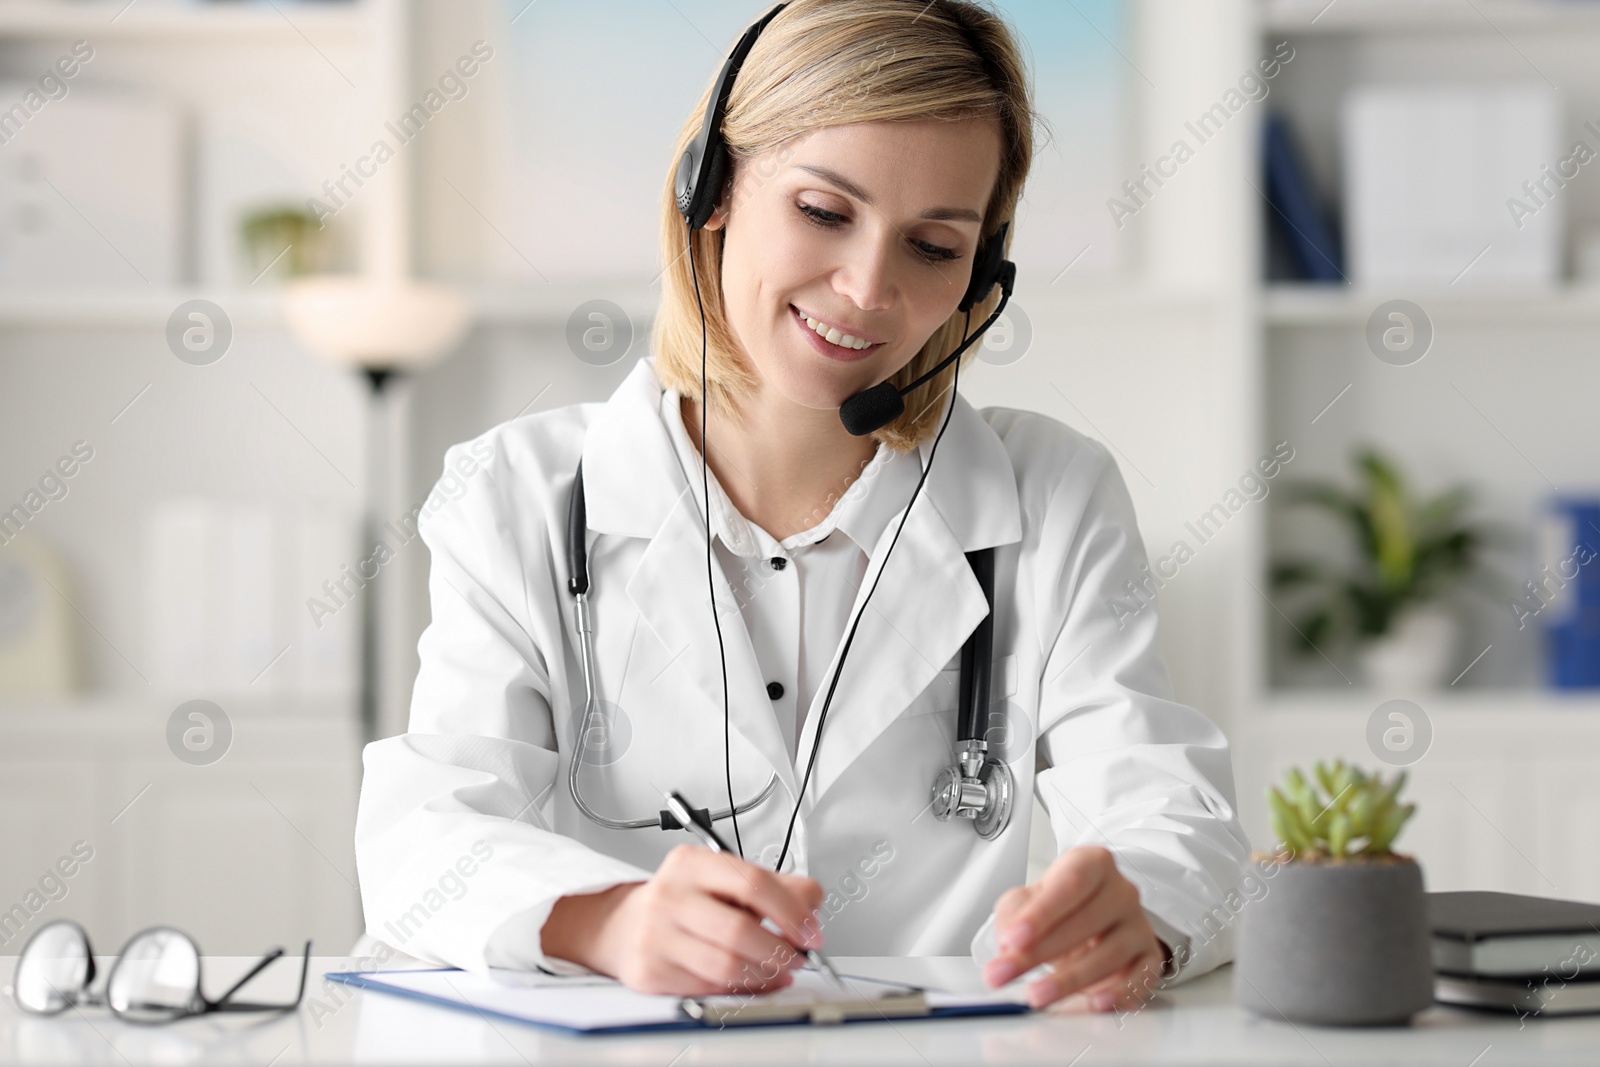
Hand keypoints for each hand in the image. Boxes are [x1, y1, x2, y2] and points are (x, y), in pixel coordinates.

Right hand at [542, 845, 824, 995]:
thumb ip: (773, 884)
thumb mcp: (722, 878)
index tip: (810, 930)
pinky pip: (708, 988)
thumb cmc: (681, 901)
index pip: (752, 882)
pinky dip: (741, 989)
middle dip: (780, 950)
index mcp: (692, 863)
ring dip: (765, 974)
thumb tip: (812, 902)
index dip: (791, 910)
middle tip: (798, 956)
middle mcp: (670, 895)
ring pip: (726, 966)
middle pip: (740, 930)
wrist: (620, 926)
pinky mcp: (650, 971)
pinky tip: (752, 982)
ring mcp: (656, 935)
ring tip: (779, 970)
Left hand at [981, 845, 1167, 1012]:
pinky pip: (1141, 976)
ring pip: (1111, 953)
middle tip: (1006, 974)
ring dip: (1070, 980)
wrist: (1090, 920)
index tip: (1012, 940)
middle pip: (1086, 921)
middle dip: (1040, 953)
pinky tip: (1094, 1003)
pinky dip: (1120, 993)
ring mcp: (1139, 924)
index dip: (1041, 914)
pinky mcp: (1149, 956)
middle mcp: (1121, 891)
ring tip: (1037, 995)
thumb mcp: (1025, 902)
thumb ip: (1013, 917)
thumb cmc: (1059, 908)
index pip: (1071, 884)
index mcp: (1093, 864)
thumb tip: (1009, 946)